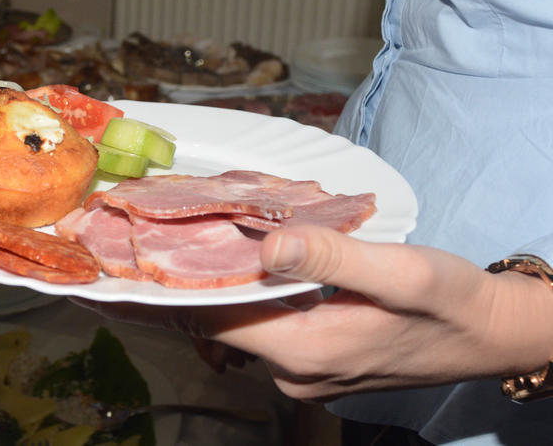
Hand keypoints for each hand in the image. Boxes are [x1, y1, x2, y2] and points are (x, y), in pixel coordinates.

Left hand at [72, 224, 552, 400]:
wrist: (492, 336)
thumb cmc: (453, 303)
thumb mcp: (402, 271)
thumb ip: (332, 257)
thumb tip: (265, 245)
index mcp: (305, 350)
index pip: (209, 317)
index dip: (159, 288)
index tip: (112, 265)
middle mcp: (292, 369)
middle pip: (214, 318)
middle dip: (173, 278)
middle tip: (128, 239)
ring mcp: (301, 368)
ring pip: (234, 319)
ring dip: (204, 281)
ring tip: (168, 234)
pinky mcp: (312, 358)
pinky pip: (258, 322)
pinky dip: (237, 290)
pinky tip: (229, 256)